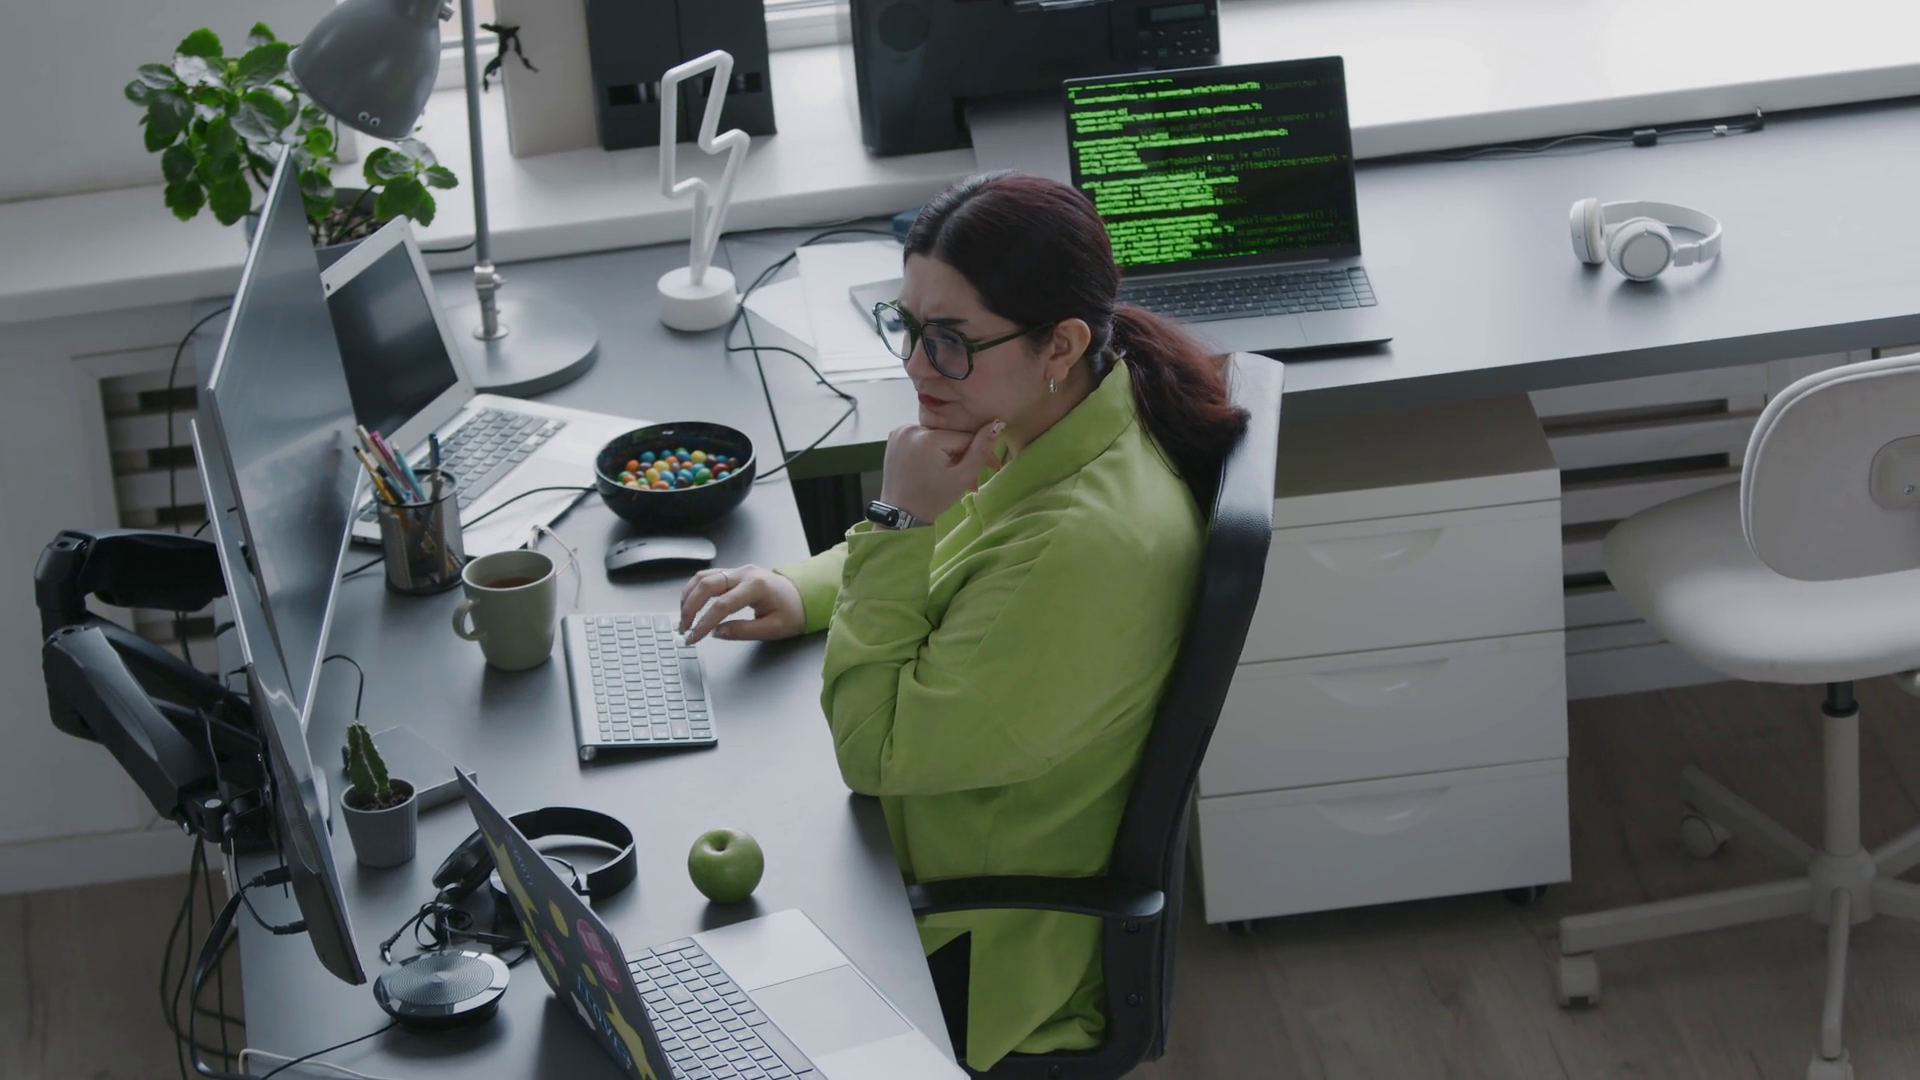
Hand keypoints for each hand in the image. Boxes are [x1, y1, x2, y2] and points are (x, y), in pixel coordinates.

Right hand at [678, 565, 805, 643]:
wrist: (804, 596)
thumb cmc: (793, 612)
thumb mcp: (773, 629)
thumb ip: (743, 631)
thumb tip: (717, 632)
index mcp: (756, 586)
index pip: (722, 605)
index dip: (704, 622)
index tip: (693, 637)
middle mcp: (745, 574)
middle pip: (707, 585)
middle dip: (690, 607)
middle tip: (683, 627)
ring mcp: (738, 571)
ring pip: (704, 577)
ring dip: (689, 596)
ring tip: (683, 616)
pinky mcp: (735, 573)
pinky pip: (708, 576)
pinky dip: (695, 589)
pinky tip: (690, 603)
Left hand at [878, 419, 1004, 522]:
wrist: (901, 515)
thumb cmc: (933, 499)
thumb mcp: (962, 477)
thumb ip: (981, 450)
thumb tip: (997, 424)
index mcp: (928, 437)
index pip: (965, 436)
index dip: (980, 451)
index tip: (993, 465)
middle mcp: (910, 428)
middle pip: (950, 435)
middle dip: (963, 454)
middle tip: (972, 476)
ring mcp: (900, 431)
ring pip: (937, 435)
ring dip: (948, 451)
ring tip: (954, 473)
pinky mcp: (895, 437)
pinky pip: (923, 437)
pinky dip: (932, 449)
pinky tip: (936, 465)